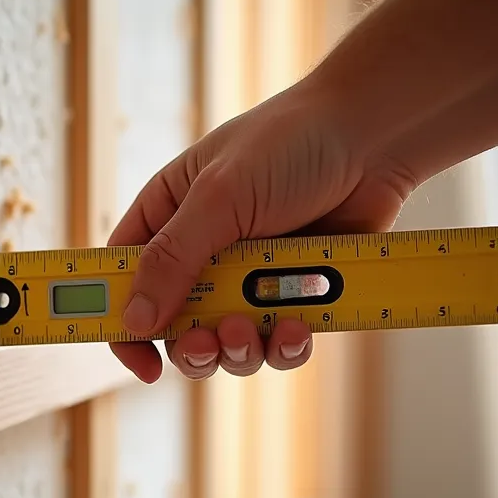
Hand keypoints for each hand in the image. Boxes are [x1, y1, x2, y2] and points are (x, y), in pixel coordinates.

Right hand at [107, 84, 416, 381]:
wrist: (375, 137)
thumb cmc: (290, 145)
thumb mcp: (218, 197)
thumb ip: (173, 258)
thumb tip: (134, 320)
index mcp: (168, 217)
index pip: (124, 278)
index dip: (123, 322)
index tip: (141, 360)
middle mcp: (203, 252)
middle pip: (175, 325)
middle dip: (191, 346)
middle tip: (209, 342)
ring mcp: (249, 277)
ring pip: (228, 343)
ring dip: (240, 349)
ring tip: (259, 330)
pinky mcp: (296, 294)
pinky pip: (280, 342)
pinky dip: (286, 347)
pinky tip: (300, 328)